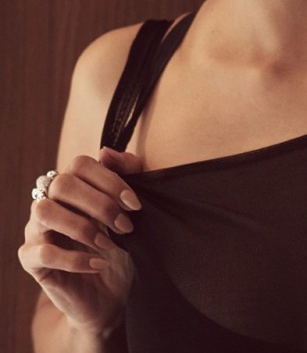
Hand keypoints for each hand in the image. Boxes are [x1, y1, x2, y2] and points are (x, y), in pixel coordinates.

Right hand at [18, 148, 142, 337]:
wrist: (113, 294)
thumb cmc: (122, 244)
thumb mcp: (132, 208)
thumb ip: (128, 173)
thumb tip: (106, 151)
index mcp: (73, 184)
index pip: (81, 164)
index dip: (110, 180)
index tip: (135, 205)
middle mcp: (50, 201)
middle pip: (62, 184)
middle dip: (99, 204)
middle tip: (125, 226)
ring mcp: (36, 230)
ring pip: (44, 211)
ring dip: (81, 227)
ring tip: (108, 244)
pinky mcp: (31, 260)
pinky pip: (42, 252)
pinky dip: (74, 258)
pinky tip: (98, 264)